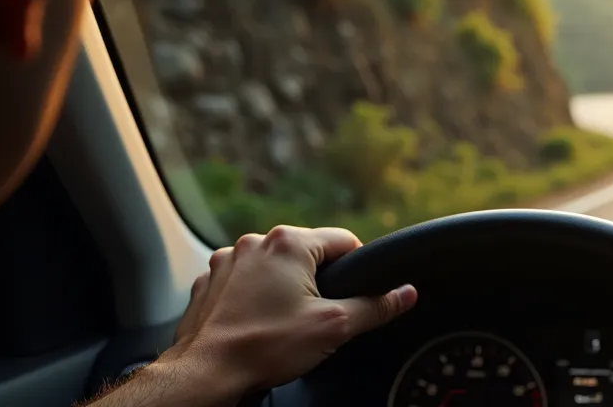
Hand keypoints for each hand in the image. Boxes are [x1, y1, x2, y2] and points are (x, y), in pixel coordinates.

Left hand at [161, 225, 416, 399]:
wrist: (206, 372)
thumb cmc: (266, 347)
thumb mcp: (334, 327)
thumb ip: (376, 306)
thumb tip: (406, 293)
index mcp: (289, 243)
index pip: (344, 240)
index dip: (358, 267)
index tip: (355, 294)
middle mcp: (256, 242)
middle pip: (307, 253)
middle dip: (317, 281)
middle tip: (317, 316)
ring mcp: (227, 260)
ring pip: (273, 267)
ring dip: (283, 288)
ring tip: (283, 323)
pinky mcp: (208, 281)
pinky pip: (243, 281)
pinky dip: (253, 298)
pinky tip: (257, 324)